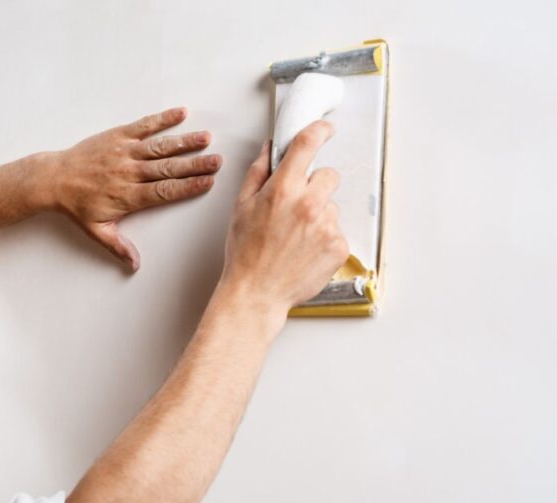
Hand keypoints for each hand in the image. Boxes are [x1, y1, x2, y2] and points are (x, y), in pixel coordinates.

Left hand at [48, 107, 221, 271]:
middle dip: (194, 165)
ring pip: (160, 146)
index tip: (208, 183)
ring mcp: (124, 152)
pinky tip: (181, 114)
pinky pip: (143, 126)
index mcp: (128, 196)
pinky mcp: (117, 136)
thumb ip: (118, 247)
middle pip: (168, 169)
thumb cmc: (76, 205)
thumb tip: (135, 265)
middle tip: (217, 161)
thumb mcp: (96, 231)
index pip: (164, 192)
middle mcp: (129, 172)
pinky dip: (162, 119)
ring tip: (205, 138)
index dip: (188, 187)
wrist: (54, 179)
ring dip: (184, 142)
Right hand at [218, 120, 348, 316]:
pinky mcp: (339, 246)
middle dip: (316, 185)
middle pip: (329, 175)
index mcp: (282, 190)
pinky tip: (305, 251)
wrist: (257, 293)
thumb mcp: (241, 208)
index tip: (325, 129)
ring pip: (332, 206)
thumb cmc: (245, 254)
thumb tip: (270, 150)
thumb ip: (257, 174)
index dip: (319, 130)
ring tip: (296, 237)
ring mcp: (327, 226)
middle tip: (297, 206)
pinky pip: (337, 231)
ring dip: (318, 215)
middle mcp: (308, 204)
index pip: (307, 144)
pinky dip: (324, 239)